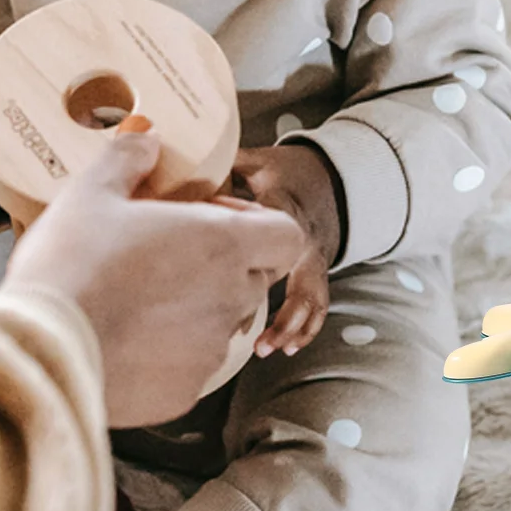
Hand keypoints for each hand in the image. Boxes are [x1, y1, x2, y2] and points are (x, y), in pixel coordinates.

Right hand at [5, 129, 303, 425]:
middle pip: (251, 277)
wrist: (40, 352)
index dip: (258, 222)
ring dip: (193, 309)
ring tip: (134, 299)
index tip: (211, 217)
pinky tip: (122, 340)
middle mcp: (230, 300)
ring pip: (219, 324)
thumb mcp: (93, 191)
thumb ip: (129, 157)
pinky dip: (167, 354)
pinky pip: (189, 367)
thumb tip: (146, 139)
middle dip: (219, 264)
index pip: (286, 235)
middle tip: (165, 253)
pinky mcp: (183, 395)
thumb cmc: (71, 265)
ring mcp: (209, 353)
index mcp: (223, 244)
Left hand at [230, 144, 341, 357]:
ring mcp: (314, 261)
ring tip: (267, 348)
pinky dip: (305, 327)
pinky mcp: (314, 275)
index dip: (252, 246)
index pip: (272, 231)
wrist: (328, 180)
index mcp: (288, 210)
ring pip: (312, 296)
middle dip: (282, 310)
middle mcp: (306, 240)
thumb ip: (227, 164)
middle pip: (299, 276)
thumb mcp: (259, 162)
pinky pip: (318, 304)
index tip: (224, 261)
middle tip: (251, 337)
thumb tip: (182, 163)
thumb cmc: (285, 173)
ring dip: (292, 324)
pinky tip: (288, 348)